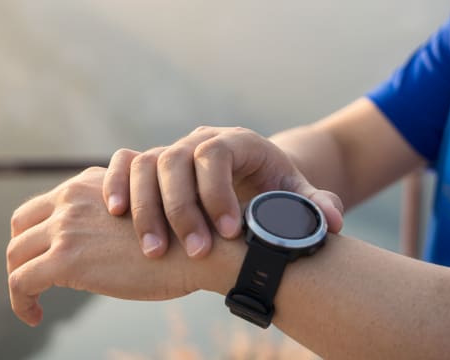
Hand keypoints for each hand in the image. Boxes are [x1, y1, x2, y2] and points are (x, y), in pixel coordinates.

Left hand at [6, 167, 219, 326]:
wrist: (202, 248)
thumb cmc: (181, 237)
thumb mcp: (140, 211)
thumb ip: (114, 215)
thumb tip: (102, 243)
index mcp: (90, 184)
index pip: (45, 204)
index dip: (39, 232)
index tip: (48, 256)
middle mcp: (73, 198)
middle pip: (22, 223)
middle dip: (22, 250)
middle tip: (33, 276)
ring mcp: (67, 227)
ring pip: (17, 253)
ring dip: (19, 279)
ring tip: (32, 302)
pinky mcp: (66, 259)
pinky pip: (21, 281)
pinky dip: (20, 301)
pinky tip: (34, 316)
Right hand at [102, 126, 343, 258]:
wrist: (251, 174)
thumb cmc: (272, 186)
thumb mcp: (296, 194)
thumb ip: (315, 206)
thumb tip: (334, 222)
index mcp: (238, 141)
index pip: (217, 153)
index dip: (217, 191)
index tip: (229, 232)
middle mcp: (199, 140)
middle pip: (176, 160)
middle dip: (181, 209)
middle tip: (194, 252)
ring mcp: (172, 149)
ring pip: (145, 164)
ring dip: (145, 207)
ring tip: (154, 250)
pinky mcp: (150, 163)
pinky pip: (124, 163)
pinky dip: (116, 184)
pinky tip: (116, 215)